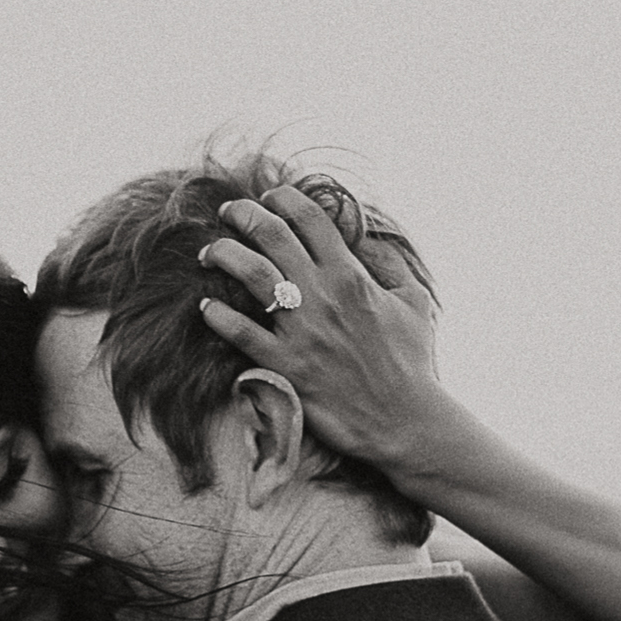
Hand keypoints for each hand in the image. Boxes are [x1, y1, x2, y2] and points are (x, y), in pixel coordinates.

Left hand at [197, 185, 451, 471]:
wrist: (404, 421)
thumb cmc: (412, 363)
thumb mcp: (414, 303)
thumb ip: (391, 265)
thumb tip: (368, 240)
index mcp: (352, 276)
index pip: (310, 218)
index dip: (284, 199)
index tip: (271, 199)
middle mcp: (323, 296)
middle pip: (272, 235)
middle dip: (243, 214)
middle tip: (230, 213)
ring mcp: (301, 330)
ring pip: (249, 273)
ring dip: (223, 254)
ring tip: (210, 254)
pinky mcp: (286, 365)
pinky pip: (240, 332)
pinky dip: (217, 315)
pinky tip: (205, 307)